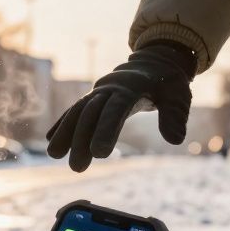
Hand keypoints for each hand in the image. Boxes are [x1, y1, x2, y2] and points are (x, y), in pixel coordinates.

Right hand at [46, 43, 195, 171]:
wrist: (154, 62)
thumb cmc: (168, 82)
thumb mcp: (178, 96)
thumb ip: (175, 116)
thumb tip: (176, 140)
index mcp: (131, 87)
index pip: (115, 110)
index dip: (106, 130)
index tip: (99, 153)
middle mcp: (109, 88)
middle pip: (91, 114)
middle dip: (81, 140)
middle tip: (76, 168)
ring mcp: (98, 92)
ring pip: (78, 112)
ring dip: (65, 133)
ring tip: (55, 155)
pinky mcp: (93, 99)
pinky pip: (75, 111)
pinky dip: (62, 125)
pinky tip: (51, 141)